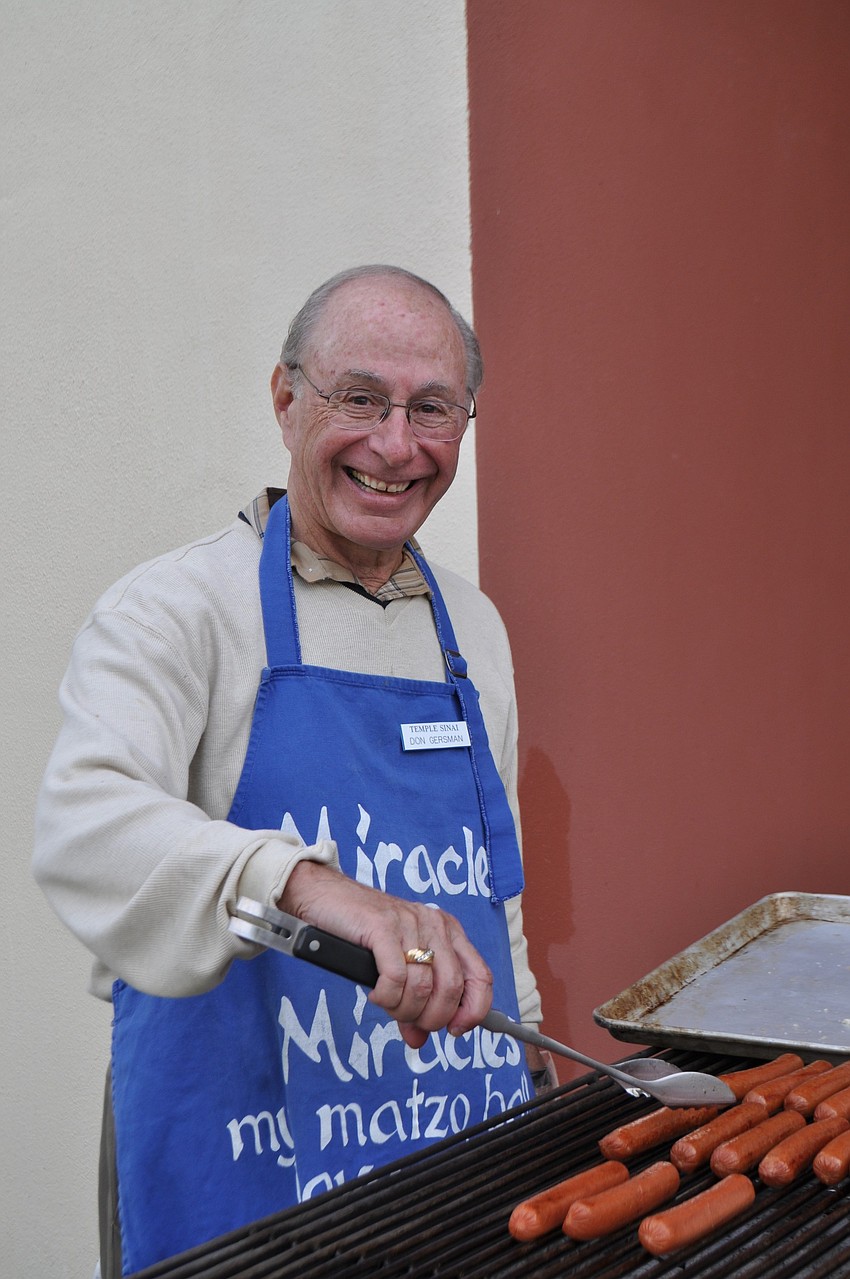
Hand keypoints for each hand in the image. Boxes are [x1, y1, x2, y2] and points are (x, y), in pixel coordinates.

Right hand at [278, 862, 492, 1048]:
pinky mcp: (383, 926)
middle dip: (432, 1017)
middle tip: (410, 1022)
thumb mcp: (398, 964)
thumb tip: (419, 1039)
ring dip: (404, 1010)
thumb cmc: (363, 931)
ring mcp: (410, 924)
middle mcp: (435, 925)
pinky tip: (376, 994)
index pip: (481, 977)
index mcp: (448, 932)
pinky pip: (395, 978)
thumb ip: (414, 1001)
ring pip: (422, 987)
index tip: (455, 1030)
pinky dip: (386, 997)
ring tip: (389, 1005)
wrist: (326, 897)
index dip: (474, 1011)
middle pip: (451, 988)